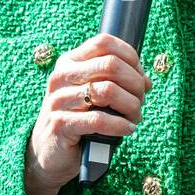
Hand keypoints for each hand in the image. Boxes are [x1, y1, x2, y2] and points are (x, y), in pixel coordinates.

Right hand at [24, 34, 150, 194]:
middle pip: (110, 64)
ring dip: (131, 106)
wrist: (49, 151)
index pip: (104, 43)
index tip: (139, 77)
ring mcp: (58, 100)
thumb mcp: (95, 94)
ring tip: (134, 117)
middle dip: (134, 83)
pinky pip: (99, 120)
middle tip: (140, 100)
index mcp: (69, 62)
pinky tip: (127, 128)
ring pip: (107, 91)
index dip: (130, 57)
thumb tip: (146, 81)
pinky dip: (120, 125)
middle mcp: (61, 76)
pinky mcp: (60, 124)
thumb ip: (117, 82)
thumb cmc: (78, 119)